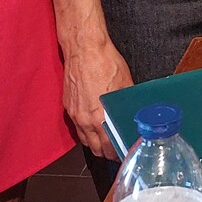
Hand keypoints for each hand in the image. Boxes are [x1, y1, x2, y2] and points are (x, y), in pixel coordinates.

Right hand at [62, 36, 132, 158]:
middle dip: (106, 152)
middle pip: (95, 149)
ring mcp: (75, 113)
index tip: (124, 153)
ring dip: (95, 144)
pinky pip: (77, 127)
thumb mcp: (125, 85)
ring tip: (106, 141)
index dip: (118, 153)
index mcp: (100, 117)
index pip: (109, 147)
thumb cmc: (104, 63)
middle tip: (116, 150)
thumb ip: (126, 105)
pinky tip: (94, 126)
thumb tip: (133, 115)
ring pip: (85, 140)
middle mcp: (85, 119)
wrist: (84, 49)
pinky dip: (86, 132)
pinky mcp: (68, 106)